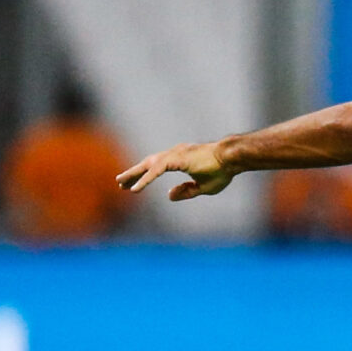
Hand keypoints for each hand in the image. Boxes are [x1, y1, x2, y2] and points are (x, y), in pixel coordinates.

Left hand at [116, 142, 235, 200]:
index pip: (157, 167)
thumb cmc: (222, 171)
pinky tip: (135, 189)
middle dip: (133, 173)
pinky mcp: (176, 159)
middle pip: (149, 164)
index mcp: (181, 159)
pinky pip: (156, 171)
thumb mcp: (203, 187)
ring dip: (133, 174)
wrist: (232, 158)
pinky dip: (145, 179)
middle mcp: (175, 154)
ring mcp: (175, 155)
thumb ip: (186, 191)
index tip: (133, 185)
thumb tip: (169, 196)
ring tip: (120, 183)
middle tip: (119, 183)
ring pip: (149, 165)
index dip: (144, 176)